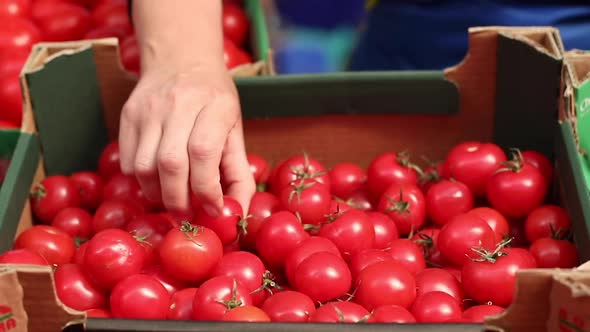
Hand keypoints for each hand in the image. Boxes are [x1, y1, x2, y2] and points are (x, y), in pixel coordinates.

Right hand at [118, 62, 254, 215]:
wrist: (181, 59)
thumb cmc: (214, 100)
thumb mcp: (235, 129)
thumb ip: (238, 172)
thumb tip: (237, 213)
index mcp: (215, 105)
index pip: (204, 152)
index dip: (207, 188)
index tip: (212, 208)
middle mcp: (180, 104)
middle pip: (171, 164)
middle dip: (178, 199)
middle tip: (186, 213)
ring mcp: (149, 108)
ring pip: (144, 166)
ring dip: (157, 194)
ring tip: (170, 199)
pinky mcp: (128, 114)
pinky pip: (128, 160)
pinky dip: (141, 180)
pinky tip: (155, 180)